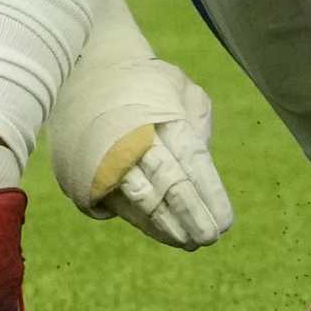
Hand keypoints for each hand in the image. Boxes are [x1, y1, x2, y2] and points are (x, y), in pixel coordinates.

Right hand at [48, 56, 232, 250]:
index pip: (194, 165)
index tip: (226, 223)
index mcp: (164, 120)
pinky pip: (118, 204)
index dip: (210, 197)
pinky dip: (143, 222)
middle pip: (170, 186)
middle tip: (209, 238)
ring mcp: (107, 159)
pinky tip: (163, 233)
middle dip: (192, 216)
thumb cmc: (143, 81)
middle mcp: (135, 141)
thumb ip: (197, 122)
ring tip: (189, 242)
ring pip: (142, 201)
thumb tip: (203, 157)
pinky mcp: (85, 173)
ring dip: (167, 226)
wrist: (84, 68)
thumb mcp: (180, 88)